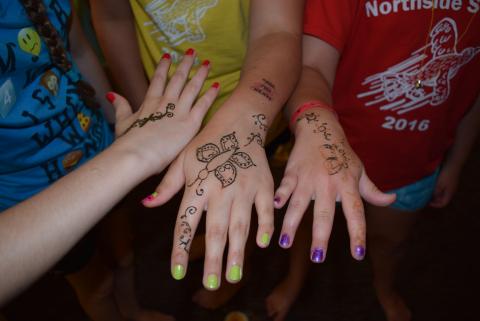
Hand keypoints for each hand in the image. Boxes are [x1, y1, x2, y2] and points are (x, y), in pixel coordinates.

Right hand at [108, 52, 217, 174]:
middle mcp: (166, 103)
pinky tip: (217, 85)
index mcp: (149, 103)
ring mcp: (179, 111)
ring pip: (192, 88)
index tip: (168, 56)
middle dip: (185, 65)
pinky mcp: (190, 123)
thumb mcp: (122, 122)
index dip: (164, 67)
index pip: (158, 80)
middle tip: (193, 52)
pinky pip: (203, 105)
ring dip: (200, 74)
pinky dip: (210, 94)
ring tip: (207, 63)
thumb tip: (112, 94)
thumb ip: (121, 107)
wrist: (136, 154)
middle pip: (178, 79)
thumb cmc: (128, 143)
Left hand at [145, 113, 274, 289]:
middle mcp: (220, 188)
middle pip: (215, 229)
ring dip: (237, 251)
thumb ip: (166, 185)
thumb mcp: (181, 160)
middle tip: (212, 284)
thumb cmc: (205, 144)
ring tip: (234, 276)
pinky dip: (265, 227)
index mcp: (197, 185)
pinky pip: (265, 210)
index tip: (178, 272)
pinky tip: (262, 244)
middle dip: (213, 258)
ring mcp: (244, 187)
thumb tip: (146, 204)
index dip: (181, 248)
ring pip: (240, 224)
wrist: (238, 123)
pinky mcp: (263, 185)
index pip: (186, 221)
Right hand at [274, 108, 395, 261]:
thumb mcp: (359, 170)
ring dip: (291, 224)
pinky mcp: (293, 171)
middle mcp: (329, 183)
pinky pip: (286, 185)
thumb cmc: (341, 152)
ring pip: (300, 204)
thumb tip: (392, 200)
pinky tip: (274, 206)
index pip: (355, 213)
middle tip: (318, 258)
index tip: (358, 254)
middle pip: (324, 214)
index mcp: (348, 185)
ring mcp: (309, 178)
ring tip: (285, 243)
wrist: (320, 127)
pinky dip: (280, 195)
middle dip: (320, 237)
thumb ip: (372, 190)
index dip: (357, 233)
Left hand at [429, 165, 459, 207]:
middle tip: (426, 197)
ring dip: (435, 193)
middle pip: (442, 199)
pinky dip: (436, 188)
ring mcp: (450, 185)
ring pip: (442, 193)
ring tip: (427, 191)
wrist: (453, 163)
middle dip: (434, 199)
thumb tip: (432, 198)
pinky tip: (431, 185)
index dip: (435, 205)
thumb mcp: (439, 184)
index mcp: (449, 193)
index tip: (427, 202)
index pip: (443, 204)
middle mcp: (451, 191)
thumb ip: (436, 192)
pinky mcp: (449, 181)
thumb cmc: (446, 175)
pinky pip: (442, 188)